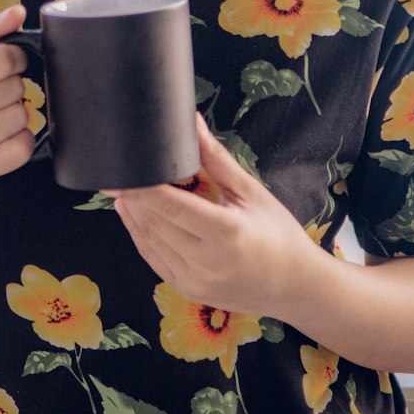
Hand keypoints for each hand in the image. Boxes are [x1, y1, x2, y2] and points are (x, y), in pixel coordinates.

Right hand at [0, 4, 33, 189]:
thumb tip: (20, 11)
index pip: (3, 59)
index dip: (15, 59)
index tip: (8, 64)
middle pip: (15, 88)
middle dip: (10, 86)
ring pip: (21, 117)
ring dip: (15, 112)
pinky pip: (22, 148)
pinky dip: (20, 140)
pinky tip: (0, 136)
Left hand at [107, 114, 322, 317]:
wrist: (294, 286)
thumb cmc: (277, 233)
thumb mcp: (251, 192)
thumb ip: (216, 159)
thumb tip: (194, 123)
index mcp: (226, 233)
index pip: (171, 207)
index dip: (141, 189)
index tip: (121, 171)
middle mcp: (207, 262)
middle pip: (156, 222)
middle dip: (134, 196)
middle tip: (120, 169)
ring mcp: (195, 281)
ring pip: (150, 241)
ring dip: (132, 214)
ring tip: (122, 188)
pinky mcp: (188, 290)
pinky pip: (154, 259)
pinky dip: (140, 234)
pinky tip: (132, 213)